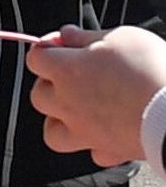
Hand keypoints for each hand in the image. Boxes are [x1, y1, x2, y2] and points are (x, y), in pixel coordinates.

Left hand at [26, 24, 165, 166]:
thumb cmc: (150, 70)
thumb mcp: (121, 36)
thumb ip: (87, 37)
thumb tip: (68, 34)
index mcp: (67, 71)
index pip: (36, 58)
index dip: (48, 47)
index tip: (65, 44)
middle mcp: (69, 104)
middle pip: (39, 95)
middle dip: (51, 83)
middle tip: (75, 74)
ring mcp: (85, 132)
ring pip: (52, 131)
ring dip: (61, 119)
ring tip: (81, 107)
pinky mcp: (108, 151)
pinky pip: (91, 151)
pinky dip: (96, 143)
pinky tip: (109, 131)